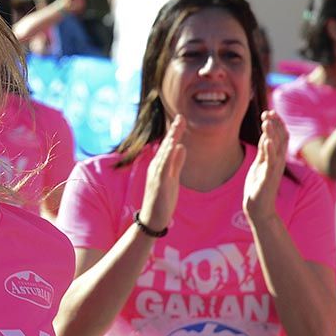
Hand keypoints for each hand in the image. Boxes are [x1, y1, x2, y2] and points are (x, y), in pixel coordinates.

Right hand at [138, 114, 186, 230]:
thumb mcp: (173, 178)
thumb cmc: (162, 199)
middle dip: (174, 131)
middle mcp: (156, 167)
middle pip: (166, 146)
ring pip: (164, 154)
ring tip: (177, 127)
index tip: (182, 119)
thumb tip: (181, 147)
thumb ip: (176, 163)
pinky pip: (164, 166)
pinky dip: (168, 155)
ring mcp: (156, 174)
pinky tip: (173, 146)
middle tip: (181, 117)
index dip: (175, 133)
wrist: (153, 218)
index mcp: (160, 165)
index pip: (169, 146)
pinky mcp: (159, 182)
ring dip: (171, 140)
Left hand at [244, 111, 287, 223]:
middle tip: (269, 112)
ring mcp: (274, 169)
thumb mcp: (261, 163)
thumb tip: (266, 135)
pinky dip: (269, 150)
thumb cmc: (259, 185)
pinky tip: (266, 141)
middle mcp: (278, 161)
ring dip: (272, 134)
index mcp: (275, 157)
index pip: (280, 136)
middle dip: (276, 125)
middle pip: (281, 139)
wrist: (258, 207)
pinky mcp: (268, 177)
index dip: (276, 123)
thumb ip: (264, 150)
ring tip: (266, 122)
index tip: (269, 112)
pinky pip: (271, 162)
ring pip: (276, 148)